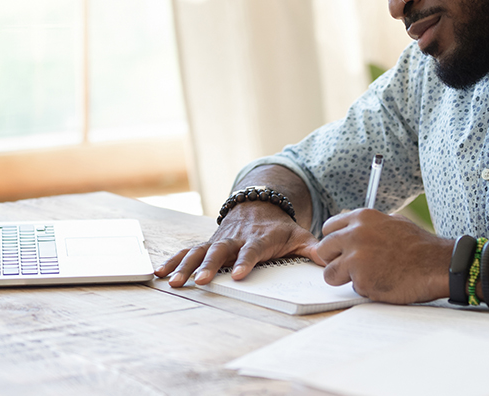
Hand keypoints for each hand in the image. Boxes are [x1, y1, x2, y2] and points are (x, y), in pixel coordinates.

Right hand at [154, 200, 322, 286]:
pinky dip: (173, 260)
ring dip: (186, 266)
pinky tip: (160, 273)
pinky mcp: (208, 243)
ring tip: (174, 282)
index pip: (252, 251)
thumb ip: (312, 249)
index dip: (245, 261)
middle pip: (221, 252)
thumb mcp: (299, 235)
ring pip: (200, 252)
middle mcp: (236, 239)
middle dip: (210, 266)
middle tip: (202, 281)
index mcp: (259, 238)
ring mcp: (219, 240)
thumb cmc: (281, 229)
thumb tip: (328, 259)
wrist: (260, 206)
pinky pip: (187, 251)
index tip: (238, 275)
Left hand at [316, 209, 451, 303]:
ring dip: (344, 278)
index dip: (335, 242)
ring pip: (329, 273)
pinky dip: (364, 288)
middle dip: (334, 260)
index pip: (328, 228)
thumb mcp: (393, 222)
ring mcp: (356, 258)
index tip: (342, 250)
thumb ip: (369, 226)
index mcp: (362, 218)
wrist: (437, 264)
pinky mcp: (361, 279)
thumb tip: (353, 230)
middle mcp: (354, 234)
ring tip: (368, 276)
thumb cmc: (419, 246)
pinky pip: (351, 288)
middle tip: (351, 266)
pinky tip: (382, 282)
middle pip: (323, 249)